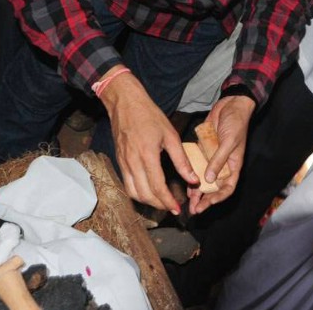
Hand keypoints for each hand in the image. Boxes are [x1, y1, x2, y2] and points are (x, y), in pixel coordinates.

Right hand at [100, 70, 197, 212]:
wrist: (125, 103)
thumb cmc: (149, 115)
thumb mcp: (170, 135)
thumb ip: (182, 160)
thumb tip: (193, 179)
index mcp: (147, 155)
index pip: (157, 187)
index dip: (167, 201)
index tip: (177, 209)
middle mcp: (132, 162)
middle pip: (143, 194)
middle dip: (158, 205)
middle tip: (171, 207)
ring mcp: (123, 162)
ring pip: (133, 192)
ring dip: (147, 202)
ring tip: (161, 202)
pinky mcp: (119, 161)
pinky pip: (127, 184)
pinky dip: (137, 192)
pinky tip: (148, 191)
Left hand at [187, 95, 254, 214]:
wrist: (231, 105)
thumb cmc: (236, 123)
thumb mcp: (229, 142)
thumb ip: (218, 160)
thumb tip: (208, 179)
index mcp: (233, 165)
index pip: (227, 187)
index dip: (218, 198)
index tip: (208, 204)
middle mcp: (223, 165)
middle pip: (214, 187)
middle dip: (205, 199)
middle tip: (195, 209)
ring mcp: (212, 158)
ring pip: (204, 179)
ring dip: (197, 190)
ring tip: (189, 201)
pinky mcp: (204, 150)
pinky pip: (197, 165)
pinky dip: (191, 174)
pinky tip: (184, 182)